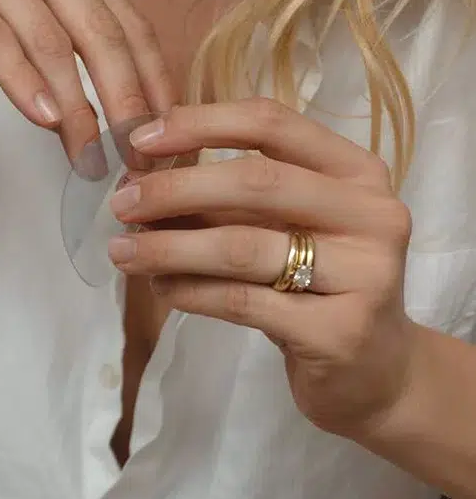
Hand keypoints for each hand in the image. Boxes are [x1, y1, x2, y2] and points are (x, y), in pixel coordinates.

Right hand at [0, 0, 173, 159]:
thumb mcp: (9, 3)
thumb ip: (49, 44)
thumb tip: (85, 112)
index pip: (130, 23)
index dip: (155, 82)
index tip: (168, 135)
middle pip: (104, 33)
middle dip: (130, 101)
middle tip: (141, 157)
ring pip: (55, 41)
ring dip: (79, 107)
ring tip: (92, 157)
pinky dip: (24, 82)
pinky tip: (45, 120)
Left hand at [107, 98, 415, 438]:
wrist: (377, 374)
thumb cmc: (321, 285)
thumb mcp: (288, 228)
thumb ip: (231, 198)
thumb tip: (142, 179)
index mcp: (357, 172)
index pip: (272, 124)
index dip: (201, 124)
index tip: (140, 141)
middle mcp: (372, 214)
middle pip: (257, 182)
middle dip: (175, 190)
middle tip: (120, 205)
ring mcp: (364, 274)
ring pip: (243, 247)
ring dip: (170, 246)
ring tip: (124, 251)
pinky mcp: (339, 332)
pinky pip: (243, 301)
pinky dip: (191, 292)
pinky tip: (161, 287)